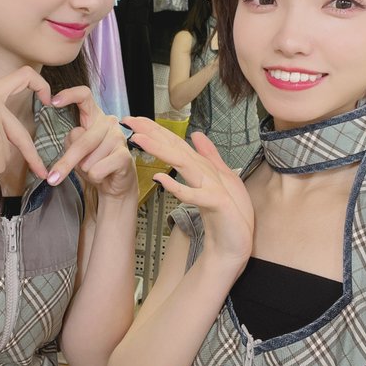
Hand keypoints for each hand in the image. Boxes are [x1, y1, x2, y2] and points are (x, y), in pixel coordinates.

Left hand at [47, 87, 135, 197]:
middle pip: (81, 140)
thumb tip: (74, 137)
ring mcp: (118, 138)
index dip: (69, 95)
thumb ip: (72, 141)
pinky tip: (103, 175)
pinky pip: (97, 170)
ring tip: (95, 168)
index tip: (53, 102)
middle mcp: (108, 122)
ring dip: (86, 170)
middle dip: (66, 162)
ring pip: (88, 159)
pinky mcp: (124, 155)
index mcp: (94, 116)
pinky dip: (95, 177)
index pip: (84, 96)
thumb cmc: (95, 163)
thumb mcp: (77, 150)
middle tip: (53, 177)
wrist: (115, 183)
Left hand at [122, 117, 252, 270]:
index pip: (176, 143)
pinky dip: (179, 187)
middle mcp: (206, 173)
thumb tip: (197, 135)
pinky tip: (160, 179)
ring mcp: (212, 187)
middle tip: (129, 120)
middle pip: (177, 148)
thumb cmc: (229, 213)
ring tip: (139, 139)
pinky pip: (194, 196)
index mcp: (203, 167)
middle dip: (153, 133)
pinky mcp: (218, 204)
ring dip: (161, 150)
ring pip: (184, 164)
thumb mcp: (222, 179)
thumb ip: (210, 156)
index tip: (134, 120)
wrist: (236, 245)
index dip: (156, 130)